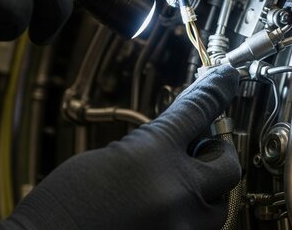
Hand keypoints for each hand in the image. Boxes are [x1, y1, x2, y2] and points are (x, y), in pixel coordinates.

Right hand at [0, 65, 240, 229]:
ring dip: (206, 193)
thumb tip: (182, 133)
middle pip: (228, 164)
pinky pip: (200, 229)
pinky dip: (190, 218)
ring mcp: (181, 227)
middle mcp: (176, 193)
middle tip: (199, 151)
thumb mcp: (107, 156)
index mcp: (154, 155)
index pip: (200, 110)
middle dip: (216, 155)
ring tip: (176, 188)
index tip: (226, 78)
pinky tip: (165, 209)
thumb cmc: (63, 207)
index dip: (217, 89)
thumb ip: (153, 143)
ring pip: (220, 205)